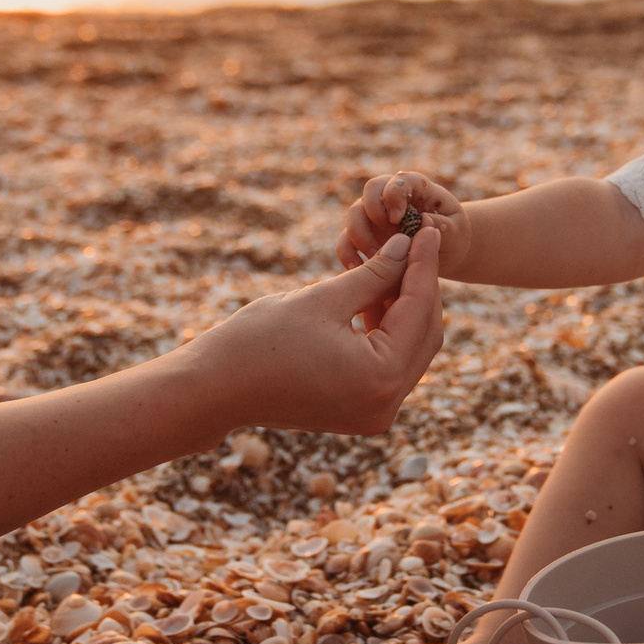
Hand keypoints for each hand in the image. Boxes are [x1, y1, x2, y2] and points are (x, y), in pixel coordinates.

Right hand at [187, 227, 445, 436]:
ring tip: (391, 265)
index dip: (424, 265)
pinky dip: (386, 333)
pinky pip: (390, 366)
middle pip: (425, 334)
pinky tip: (373, 298)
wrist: (215, 389)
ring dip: (404, 309)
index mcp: (380, 377)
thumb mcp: (323, 299)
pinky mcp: (361, 413)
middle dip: (420, 287)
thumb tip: (407, 246)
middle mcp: (386, 404)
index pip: (419, 310)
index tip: (428, 229)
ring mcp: (375, 413)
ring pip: (410, 349)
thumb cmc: (258, 341)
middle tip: (415, 244)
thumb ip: (374, 274)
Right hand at [337, 170, 468, 274]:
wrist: (444, 251)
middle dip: (373, 214)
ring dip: (360, 236)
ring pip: (354, 214)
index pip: (398, 182)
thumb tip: (422, 221)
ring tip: (375, 259)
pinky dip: (347, 253)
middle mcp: (391, 197)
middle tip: (386, 238)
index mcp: (415, 188)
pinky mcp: (365, 236)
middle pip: (370, 192)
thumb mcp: (455, 231)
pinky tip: (356, 269)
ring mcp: (375, 216)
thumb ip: (440, 225)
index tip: (398, 219)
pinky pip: (346, 240)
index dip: (393, 196)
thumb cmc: (453, 236)